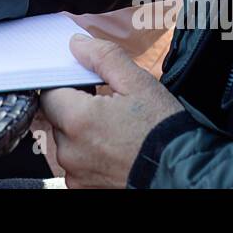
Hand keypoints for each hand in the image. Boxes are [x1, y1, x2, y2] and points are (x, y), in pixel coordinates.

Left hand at [38, 35, 184, 187]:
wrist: (182, 173)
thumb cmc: (163, 130)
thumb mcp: (138, 83)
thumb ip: (102, 57)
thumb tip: (76, 45)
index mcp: (77, 120)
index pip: (49, 91)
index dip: (67, 83)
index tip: (87, 85)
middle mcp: (69, 150)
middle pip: (56, 116)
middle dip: (75, 107)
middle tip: (107, 105)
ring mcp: (75, 172)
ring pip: (66, 140)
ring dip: (81, 131)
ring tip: (113, 128)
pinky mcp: (84, 187)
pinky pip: (76, 162)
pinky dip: (88, 152)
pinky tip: (112, 146)